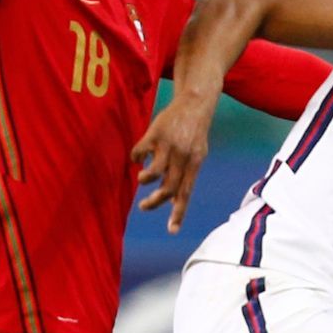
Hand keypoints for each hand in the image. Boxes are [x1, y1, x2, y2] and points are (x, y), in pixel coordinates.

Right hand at [132, 95, 215, 233]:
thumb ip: (186, 175)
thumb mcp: (197, 154)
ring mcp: (169, 145)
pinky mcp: (155, 134)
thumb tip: (173, 199)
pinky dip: (136, 158)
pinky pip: (139, 152)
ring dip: (145, 179)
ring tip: (142, 178)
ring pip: (153, 172)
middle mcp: (182, 157)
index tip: (172, 230)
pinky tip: (137, 157)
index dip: (178, 213)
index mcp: (194, 164)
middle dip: (154, 202)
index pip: (186, 193)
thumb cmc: (194, 132)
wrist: (195, 102)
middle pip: (168, 187)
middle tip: (143, 207)